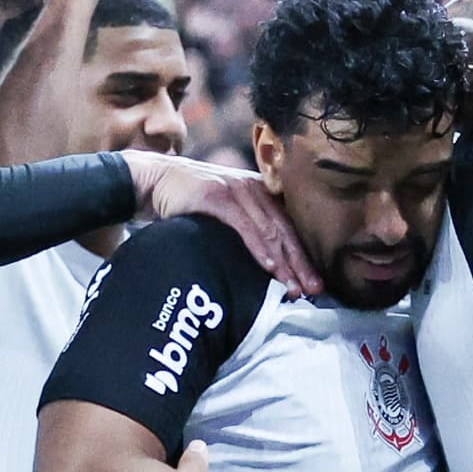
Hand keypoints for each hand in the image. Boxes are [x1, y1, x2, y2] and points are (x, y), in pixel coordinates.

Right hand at [133, 157, 319, 293]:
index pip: (289, 228)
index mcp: (261, 193)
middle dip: (300, 265)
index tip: (315, 286)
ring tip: (292, 288)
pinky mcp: (217, 196)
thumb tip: (269, 265)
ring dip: (283, 263)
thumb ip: (247, 228)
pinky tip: (269, 266)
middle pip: (285, 231)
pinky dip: (258, 248)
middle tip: (313, 292)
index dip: (304, 258)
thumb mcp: (226, 211)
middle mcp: (254, 189)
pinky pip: (243, 226)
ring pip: (268, 231)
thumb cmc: (192, 203)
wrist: (157, 179)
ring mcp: (236, 191)